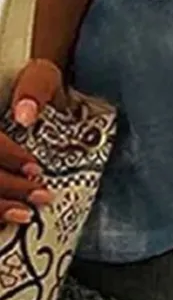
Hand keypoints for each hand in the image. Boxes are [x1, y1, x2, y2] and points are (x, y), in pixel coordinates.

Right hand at [0, 59, 61, 224]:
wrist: (37, 94)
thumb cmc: (37, 87)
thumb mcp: (39, 77)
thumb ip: (33, 89)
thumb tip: (24, 114)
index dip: (9, 156)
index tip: (35, 168)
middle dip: (7, 187)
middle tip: (40, 196)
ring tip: (24, 214)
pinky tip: (6, 221)